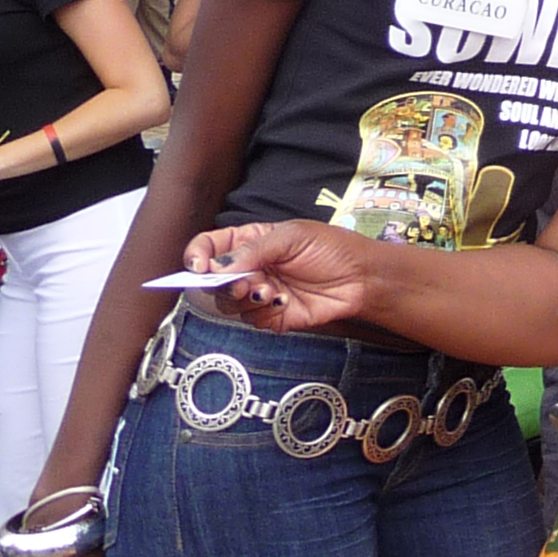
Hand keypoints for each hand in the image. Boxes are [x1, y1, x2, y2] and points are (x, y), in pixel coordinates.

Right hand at [181, 220, 383, 329]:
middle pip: (211, 281)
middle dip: (223, 284)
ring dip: (245, 299)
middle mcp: (248, 268)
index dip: (196, 256)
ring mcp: (257, 293)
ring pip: (228, 303)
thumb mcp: (293, 236)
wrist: (360, 278)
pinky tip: (284, 301)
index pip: (208, 248)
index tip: (198, 267)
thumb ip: (255, 249)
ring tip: (271, 291)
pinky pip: (250, 320)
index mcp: (249, 242)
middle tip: (245, 283)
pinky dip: (264, 312)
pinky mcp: (269, 315)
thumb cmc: (331, 248)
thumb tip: (218, 267)